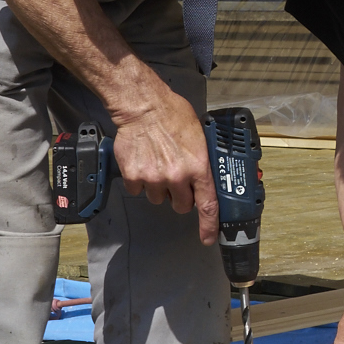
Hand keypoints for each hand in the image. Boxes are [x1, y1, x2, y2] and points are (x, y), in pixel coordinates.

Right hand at [109, 83, 216, 243]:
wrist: (143, 106)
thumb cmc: (172, 114)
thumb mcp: (199, 136)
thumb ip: (202, 161)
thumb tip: (205, 176)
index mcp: (198, 167)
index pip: (208, 205)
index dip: (209, 225)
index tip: (208, 237)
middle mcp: (177, 176)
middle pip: (181, 206)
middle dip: (180, 197)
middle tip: (176, 180)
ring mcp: (154, 178)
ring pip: (158, 198)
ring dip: (159, 187)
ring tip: (157, 164)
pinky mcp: (134, 176)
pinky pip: (138, 190)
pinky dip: (140, 180)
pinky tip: (143, 162)